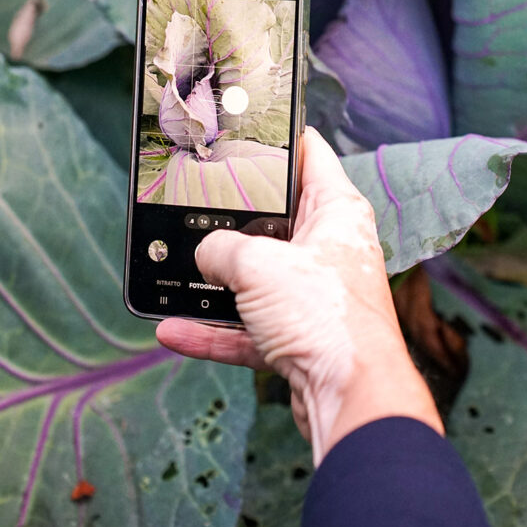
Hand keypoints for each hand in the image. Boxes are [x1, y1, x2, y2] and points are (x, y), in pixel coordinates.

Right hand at [156, 126, 442, 463]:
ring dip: (216, 282)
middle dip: (235, 218)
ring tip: (175, 272)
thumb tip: (206, 255)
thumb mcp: (258, 265)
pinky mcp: (301, 335)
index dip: (278, 138)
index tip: (247, 129)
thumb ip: (221, 249)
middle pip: (276, 219)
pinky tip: (175, 329)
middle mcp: (330, 247)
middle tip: (195, 206)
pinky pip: (250, 325)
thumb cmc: (326, 318)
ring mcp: (315, 293)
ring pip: (258, 277)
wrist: (350, 397)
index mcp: (336, 211)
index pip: (309, 155)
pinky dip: (215, 330)